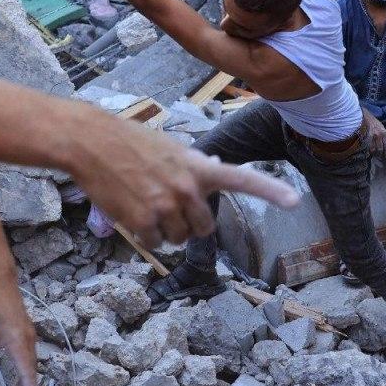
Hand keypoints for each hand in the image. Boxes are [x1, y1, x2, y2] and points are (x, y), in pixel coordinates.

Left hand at [0, 277, 37, 385]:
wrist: (1, 280)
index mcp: (17, 341)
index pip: (26, 372)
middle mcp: (27, 339)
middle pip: (30, 369)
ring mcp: (29, 334)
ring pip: (31, 361)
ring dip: (26, 377)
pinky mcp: (26, 330)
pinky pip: (29, 353)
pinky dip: (26, 366)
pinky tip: (18, 371)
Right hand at [72, 117, 299, 246]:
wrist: (92, 142)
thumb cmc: (131, 142)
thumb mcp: (171, 147)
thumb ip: (195, 164)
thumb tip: (217, 165)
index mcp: (198, 167)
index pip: (242, 179)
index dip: (270, 191)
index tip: (293, 200)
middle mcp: (188, 188)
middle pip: (204, 228)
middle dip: (189, 224)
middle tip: (168, 206)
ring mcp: (166, 206)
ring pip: (179, 239)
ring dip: (166, 231)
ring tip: (146, 204)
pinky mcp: (143, 222)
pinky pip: (155, 244)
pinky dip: (145, 236)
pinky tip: (133, 212)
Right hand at [362, 110, 385, 158]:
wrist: (363, 115)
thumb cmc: (372, 121)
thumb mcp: (381, 127)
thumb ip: (384, 135)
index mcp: (384, 132)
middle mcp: (378, 135)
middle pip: (380, 149)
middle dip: (379, 154)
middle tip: (379, 156)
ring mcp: (371, 136)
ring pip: (373, 149)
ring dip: (373, 153)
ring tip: (373, 154)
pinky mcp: (364, 137)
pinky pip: (367, 147)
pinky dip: (367, 150)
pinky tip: (368, 151)